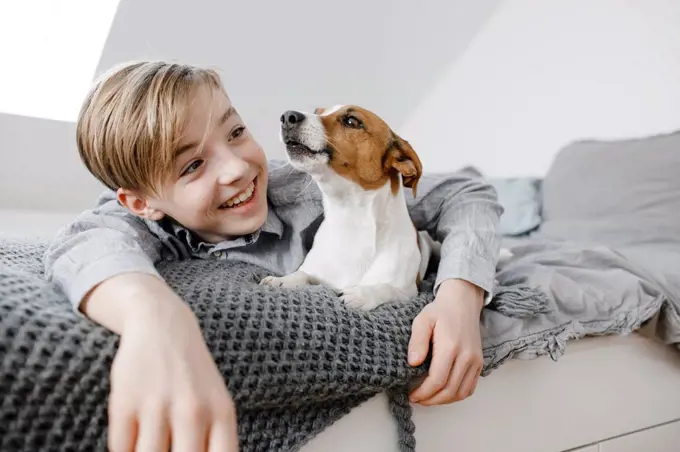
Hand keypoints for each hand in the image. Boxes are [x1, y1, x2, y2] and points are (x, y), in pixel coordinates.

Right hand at [83, 273, 238, 451]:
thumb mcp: (217, 405)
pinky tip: (133, 442)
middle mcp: (193, 411)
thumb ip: (216, 443)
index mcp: (221, 414)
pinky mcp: (125, 403)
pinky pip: (121, 450)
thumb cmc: (194, 376)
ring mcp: (158, 406)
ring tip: (151, 446)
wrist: (163, 326)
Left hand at [407, 279, 484, 404]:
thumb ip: (417, 341)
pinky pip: (470, 388)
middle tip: (417, 399)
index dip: (423, 392)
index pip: (437, 380)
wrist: (463, 302)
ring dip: (444, 401)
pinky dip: (457, 395)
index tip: (411, 395)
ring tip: (428, 398)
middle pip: (450, 390)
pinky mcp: (479, 363)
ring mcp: (475, 361)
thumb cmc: (439, 311)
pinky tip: (443, 393)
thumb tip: (413, 363)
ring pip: (461, 392)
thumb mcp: (422, 320)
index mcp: (450, 346)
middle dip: (431, 400)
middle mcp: (466, 356)